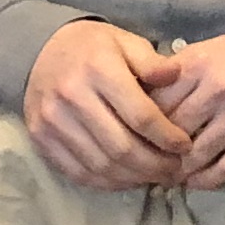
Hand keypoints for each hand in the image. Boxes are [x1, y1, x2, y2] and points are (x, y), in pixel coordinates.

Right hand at [23, 18, 191, 188]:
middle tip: (174, 169)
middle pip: (122, 147)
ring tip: (155, 176)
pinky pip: (78, 172)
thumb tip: (177, 74)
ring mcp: (52, 120)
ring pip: (101, 165)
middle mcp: (72, 96)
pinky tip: (126, 178)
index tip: (184, 146)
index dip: (167, 137)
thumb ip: (152, 62)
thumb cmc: (93, 48)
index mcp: (99, 69)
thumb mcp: (126, 42)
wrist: (41, 51)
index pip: (141, 115)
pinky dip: (107, 182)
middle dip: (154, 165)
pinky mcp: (40, 138)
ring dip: (134, 178)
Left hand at [150, 23, 224, 187]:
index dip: (141, 125)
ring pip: (198, 154)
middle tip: (148, 164)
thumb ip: (176, 73)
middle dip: (158, 151)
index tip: (135, 139)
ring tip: (170, 176)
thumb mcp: (208, 49)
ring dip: (180, 171)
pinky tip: (196, 182)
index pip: (156, 103)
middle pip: (173, 131)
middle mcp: (219, 88)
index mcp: (199, 63)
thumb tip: (139, 101)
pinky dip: (208, 180)